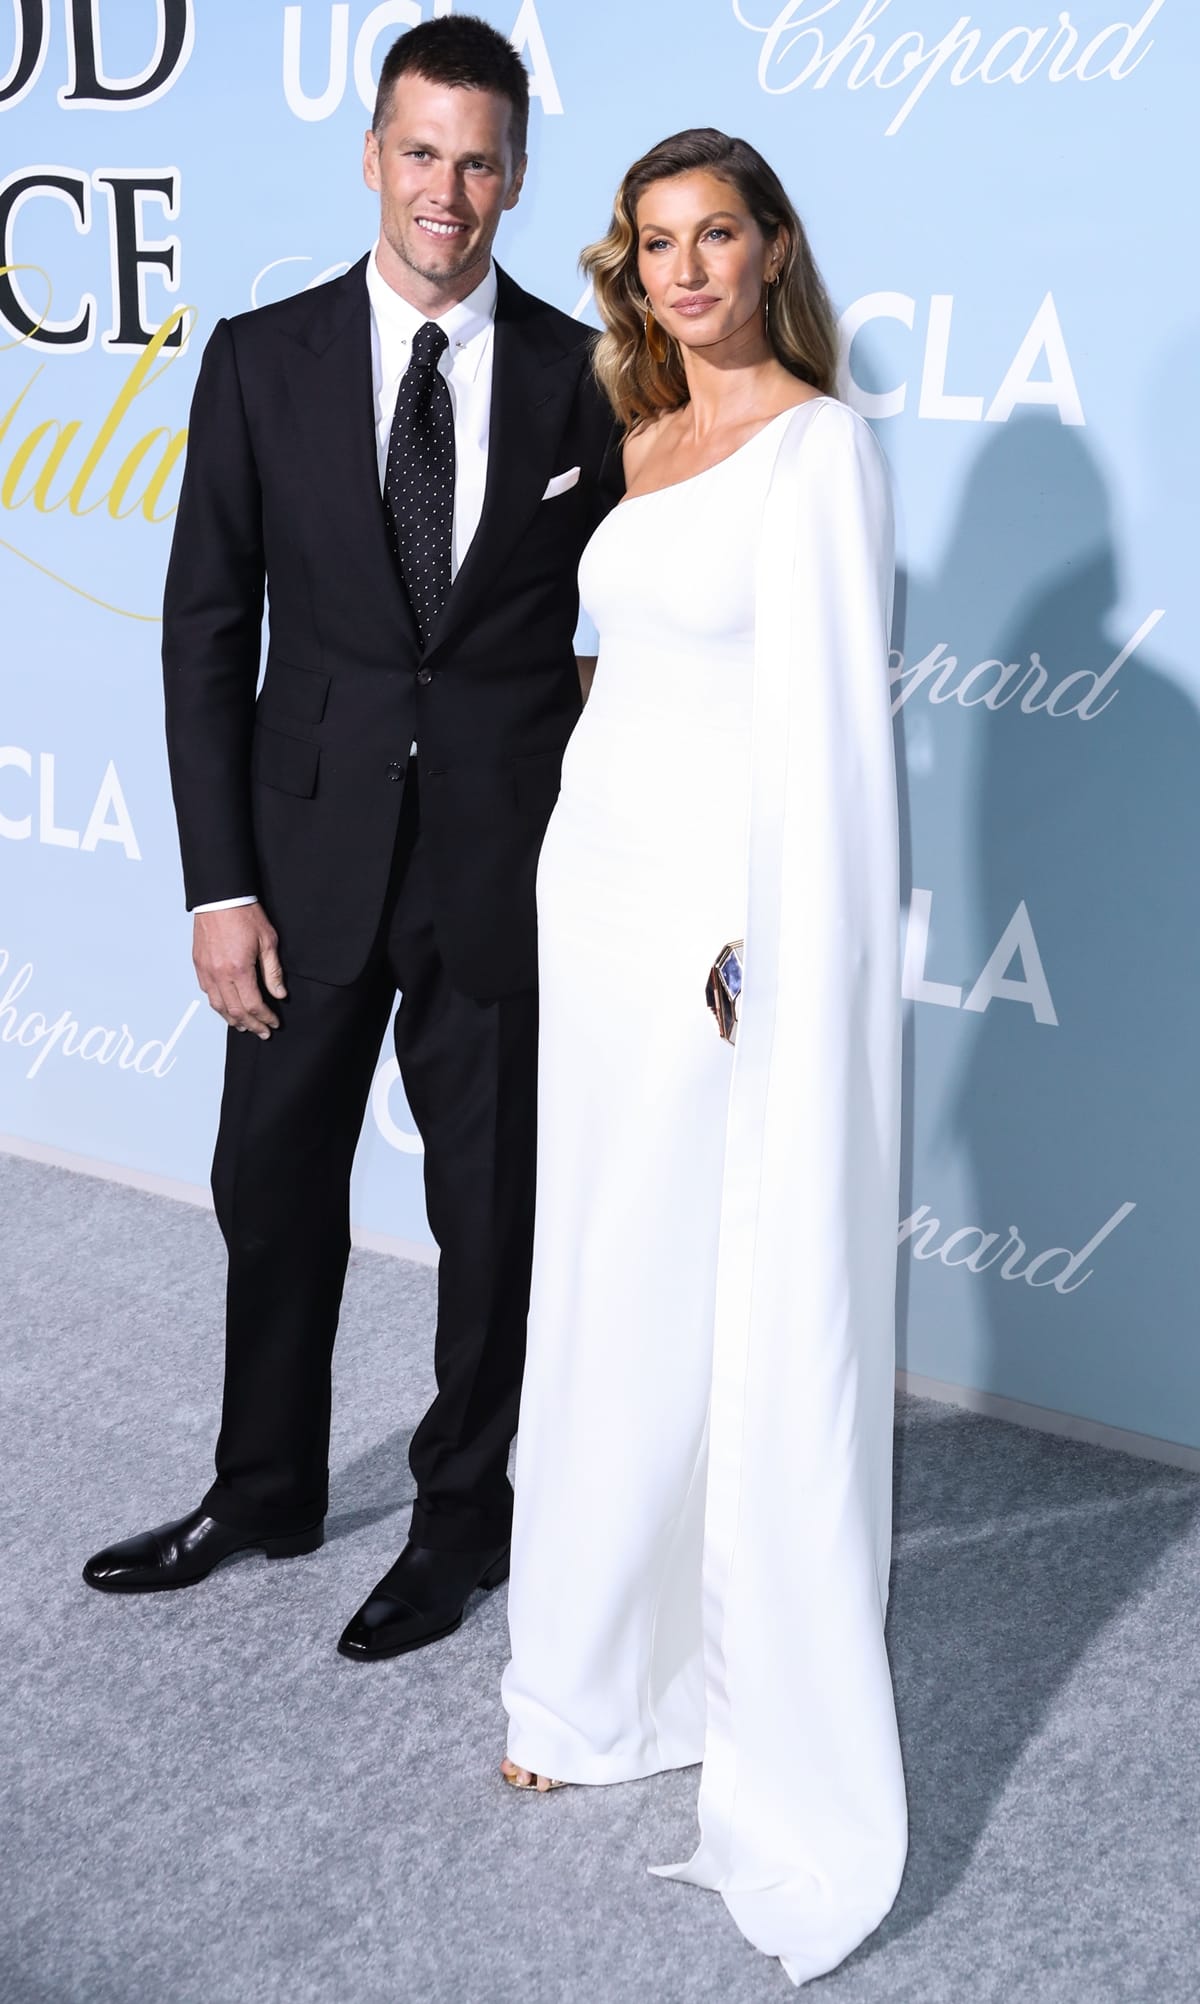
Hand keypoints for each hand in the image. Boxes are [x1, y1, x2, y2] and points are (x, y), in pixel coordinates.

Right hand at [193, 902, 286, 1037]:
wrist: (220, 897)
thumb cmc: (244, 914)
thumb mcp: (268, 942)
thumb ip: (273, 972)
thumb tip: (279, 994)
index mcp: (239, 969)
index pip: (253, 1005)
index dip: (265, 1018)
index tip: (273, 1023)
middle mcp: (219, 973)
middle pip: (235, 1011)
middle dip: (251, 1024)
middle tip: (262, 1032)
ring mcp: (206, 970)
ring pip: (217, 1005)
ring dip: (232, 1019)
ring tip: (244, 1025)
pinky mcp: (198, 964)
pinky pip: (207, 992)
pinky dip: (218, 1004)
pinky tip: (226, 1007)